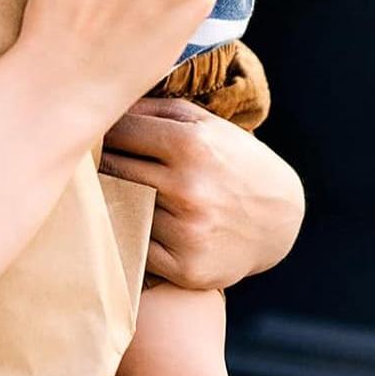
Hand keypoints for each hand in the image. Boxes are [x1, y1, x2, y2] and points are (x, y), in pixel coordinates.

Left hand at [100, 96, 304, 288]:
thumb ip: (152, 109)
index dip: (104, 131)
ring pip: (118, 206)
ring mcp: (187, 232)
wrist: (280, 220)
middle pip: (111, 169)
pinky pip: (132, 244)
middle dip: (101, 163)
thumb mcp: (204, 123)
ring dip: (112, 197)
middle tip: (95, 162)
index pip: (117, 132)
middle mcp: (188, 189)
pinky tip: (137, 220)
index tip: (100, 135)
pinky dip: (128, 231)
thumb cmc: (231, 161)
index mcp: (190, 145)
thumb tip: (102, 109)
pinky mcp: (185, 267)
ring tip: (117, 189)